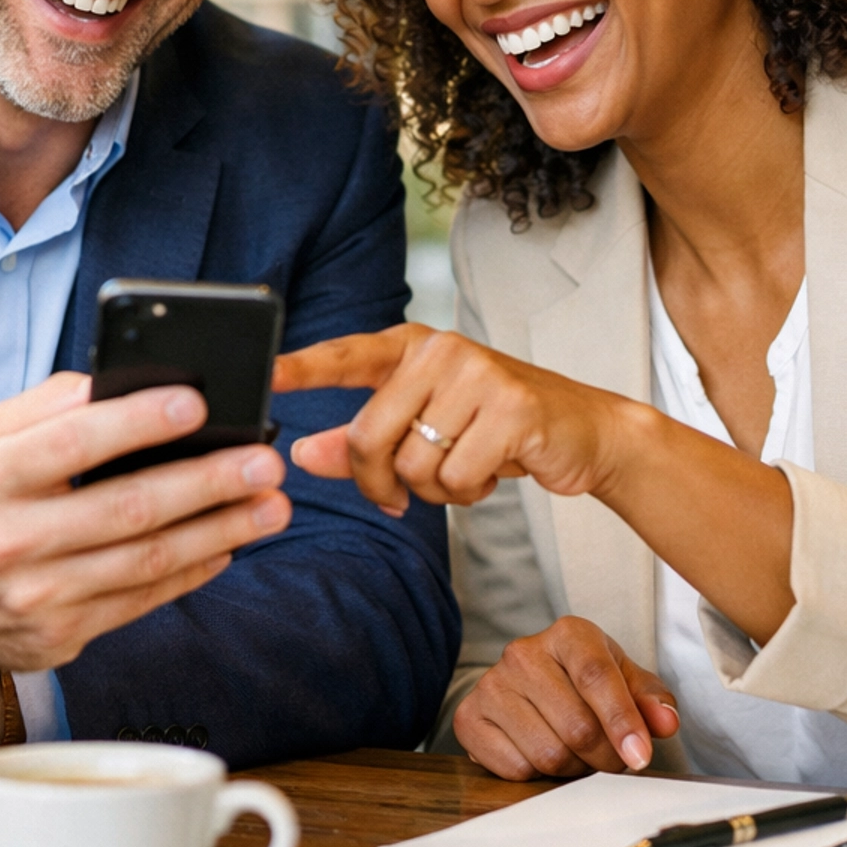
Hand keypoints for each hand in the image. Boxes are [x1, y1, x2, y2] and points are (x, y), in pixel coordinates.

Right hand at [0, 372, 288, 674]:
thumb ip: (52, 404)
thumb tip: (127, 381)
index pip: (72, 443)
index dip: (138, 422)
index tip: (198, 404)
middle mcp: (9, 540)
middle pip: (126, 508)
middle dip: (206, 482)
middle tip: (264, 462)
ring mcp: (36, 597)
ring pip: (147, 561)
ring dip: (221, 531)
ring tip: (270, 506)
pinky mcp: (59, 637)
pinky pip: (142, 600)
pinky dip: (194, 570)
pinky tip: (229, 544)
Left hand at [276, 324, 641, 514]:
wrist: (583, 432)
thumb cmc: (494, 428)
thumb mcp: (425, 428)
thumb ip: (362, 440)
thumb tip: (301, 455)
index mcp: (412, 346)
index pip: (345, 356)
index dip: (301, 367)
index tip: (262, 374)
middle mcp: (440, 350)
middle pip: (368, 436)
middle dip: (378, 483)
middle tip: (398, 499)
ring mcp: (478, 375)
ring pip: (412, 465)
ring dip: (434, 490)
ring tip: (466, 470)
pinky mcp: (511, 409)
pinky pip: (456, 478)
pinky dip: (469, 493)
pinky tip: (493, 472)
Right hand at [455, 617, 679, 780]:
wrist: (530, 687)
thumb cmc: (585, 684)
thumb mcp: (625, 681)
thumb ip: (651, 700)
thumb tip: (665, 722)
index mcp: (569, 635)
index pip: (596, 677)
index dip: (622, 721)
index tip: (640, 756)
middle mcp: (523, 653)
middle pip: (577, 727)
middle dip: (604, 756)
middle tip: (609, 757)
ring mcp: (491, 685)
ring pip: (548, 753)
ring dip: (573, 768)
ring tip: (575, 751)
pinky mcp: (468, 718)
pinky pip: (515, 768)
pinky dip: (536, 774)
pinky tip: (540, 752)